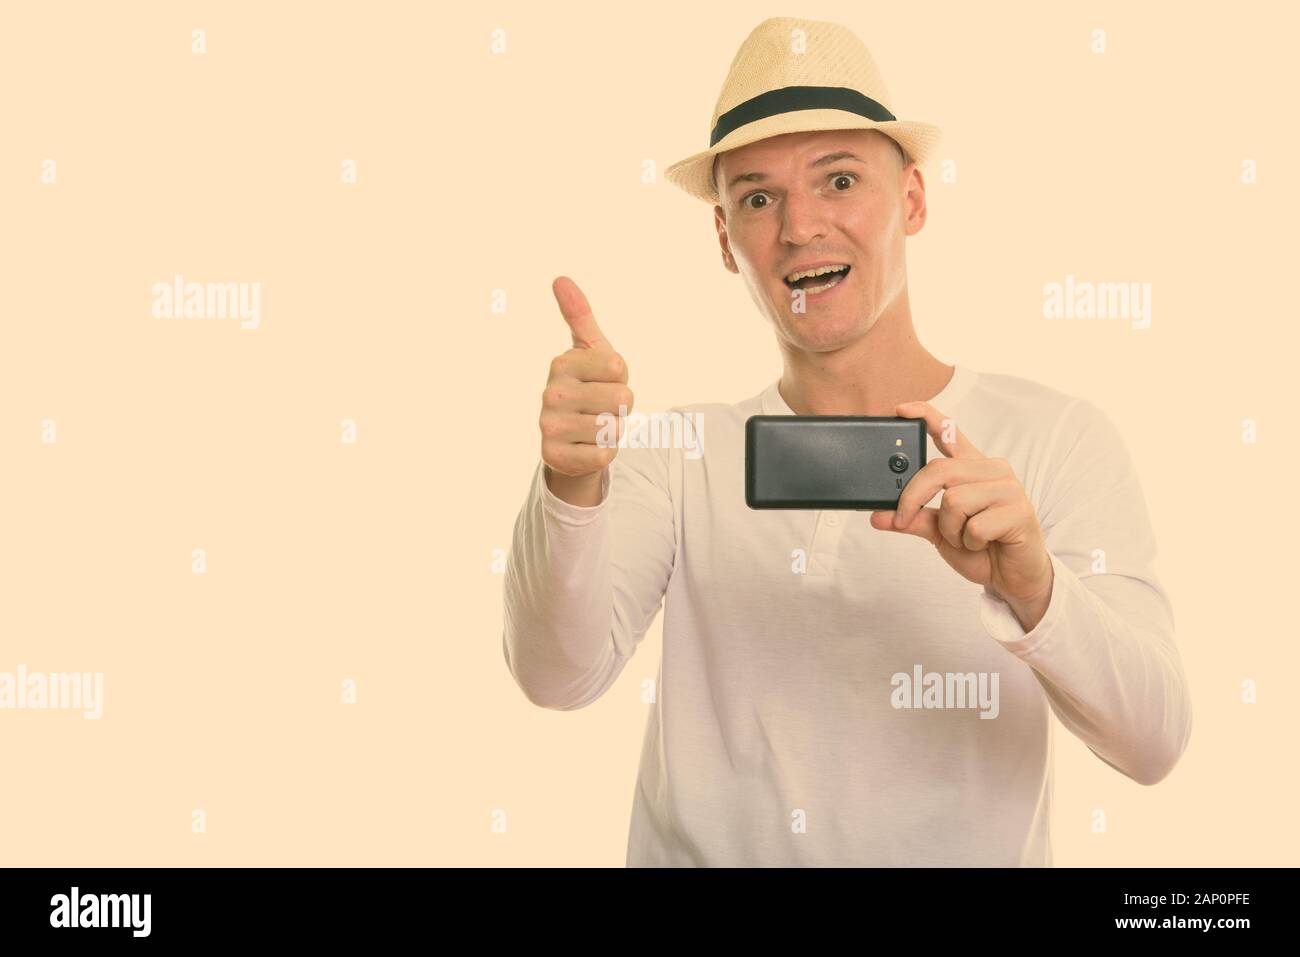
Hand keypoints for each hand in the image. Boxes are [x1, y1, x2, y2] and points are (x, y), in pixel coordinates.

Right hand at [540, 277, 633, 501]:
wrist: (571, 440)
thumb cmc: (588, 388)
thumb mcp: (590, 351)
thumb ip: (580, 315)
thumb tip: (560, 278)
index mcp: (561, 363)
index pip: (618, 366)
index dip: (621, 377)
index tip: (603, 380)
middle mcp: (550, 393)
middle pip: (622, 398)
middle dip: (620, 406)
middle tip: (601, 407)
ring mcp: (549, 426)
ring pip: (614, 428)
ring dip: (613, 430)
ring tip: (594, 427)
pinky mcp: (555, 457)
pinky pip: (604, 454)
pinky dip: (605, 453)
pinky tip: (588, 447)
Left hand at [869, 399, 1054, 629]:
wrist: (1013, 578)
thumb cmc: (980, 548)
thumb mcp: (938, 532)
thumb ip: (912, 519)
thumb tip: (877, 515)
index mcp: (972, 468)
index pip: (950, 433)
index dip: (926, 417)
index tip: (902, 409)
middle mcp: (992, 470)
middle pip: (939, 471)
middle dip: (914, 498)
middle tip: (905, 519)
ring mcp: (1008, 488)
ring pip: (954, 500)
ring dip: (950, 529)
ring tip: (966, 537)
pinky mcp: (1020, 511)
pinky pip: (974, 525)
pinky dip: (969, 542)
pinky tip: (984, 544)